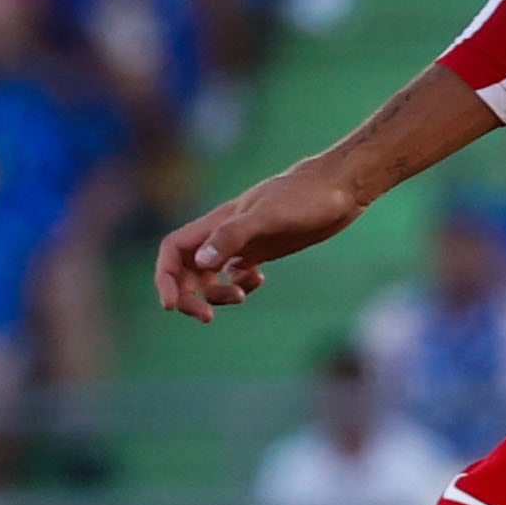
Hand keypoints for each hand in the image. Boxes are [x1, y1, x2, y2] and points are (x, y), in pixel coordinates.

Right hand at [150, 162, 367, 319]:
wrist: (340, 188)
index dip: (166, 278)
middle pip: (187, 269)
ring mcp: (244, 242)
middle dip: (188, 296)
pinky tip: (259, 281)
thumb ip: (233, 236)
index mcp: (217, 223)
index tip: (171, 305)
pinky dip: (240, 286)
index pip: (173, 250)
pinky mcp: (263, 249)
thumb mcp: (270, 215)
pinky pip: (236, 275)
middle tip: (207, 317)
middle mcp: (224, 234)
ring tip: (241, 298)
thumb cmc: (306, 196)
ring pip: (211, 276)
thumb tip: (201, 263)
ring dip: (216, 295)